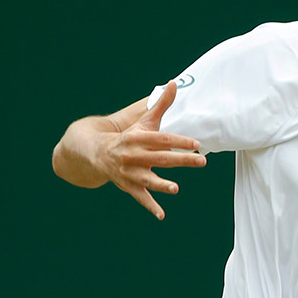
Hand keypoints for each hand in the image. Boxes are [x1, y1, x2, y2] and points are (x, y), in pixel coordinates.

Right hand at [95, 81, 204, 219]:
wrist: (96, 153)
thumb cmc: (129, 136)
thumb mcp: (143, 121)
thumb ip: (161, 104)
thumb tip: (174, 82)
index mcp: (137, 137)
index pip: (162, 139)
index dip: (179, 141)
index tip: (197, 144)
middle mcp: (132, 155)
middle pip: (160, 158)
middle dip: (181, 160)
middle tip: (202, 162)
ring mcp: (129, 172)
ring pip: (146, 179)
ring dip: (160, 185)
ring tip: (175, 188)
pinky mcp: (128, 186)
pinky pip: (140, 197)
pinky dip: (150, 206)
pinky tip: (161, 215)